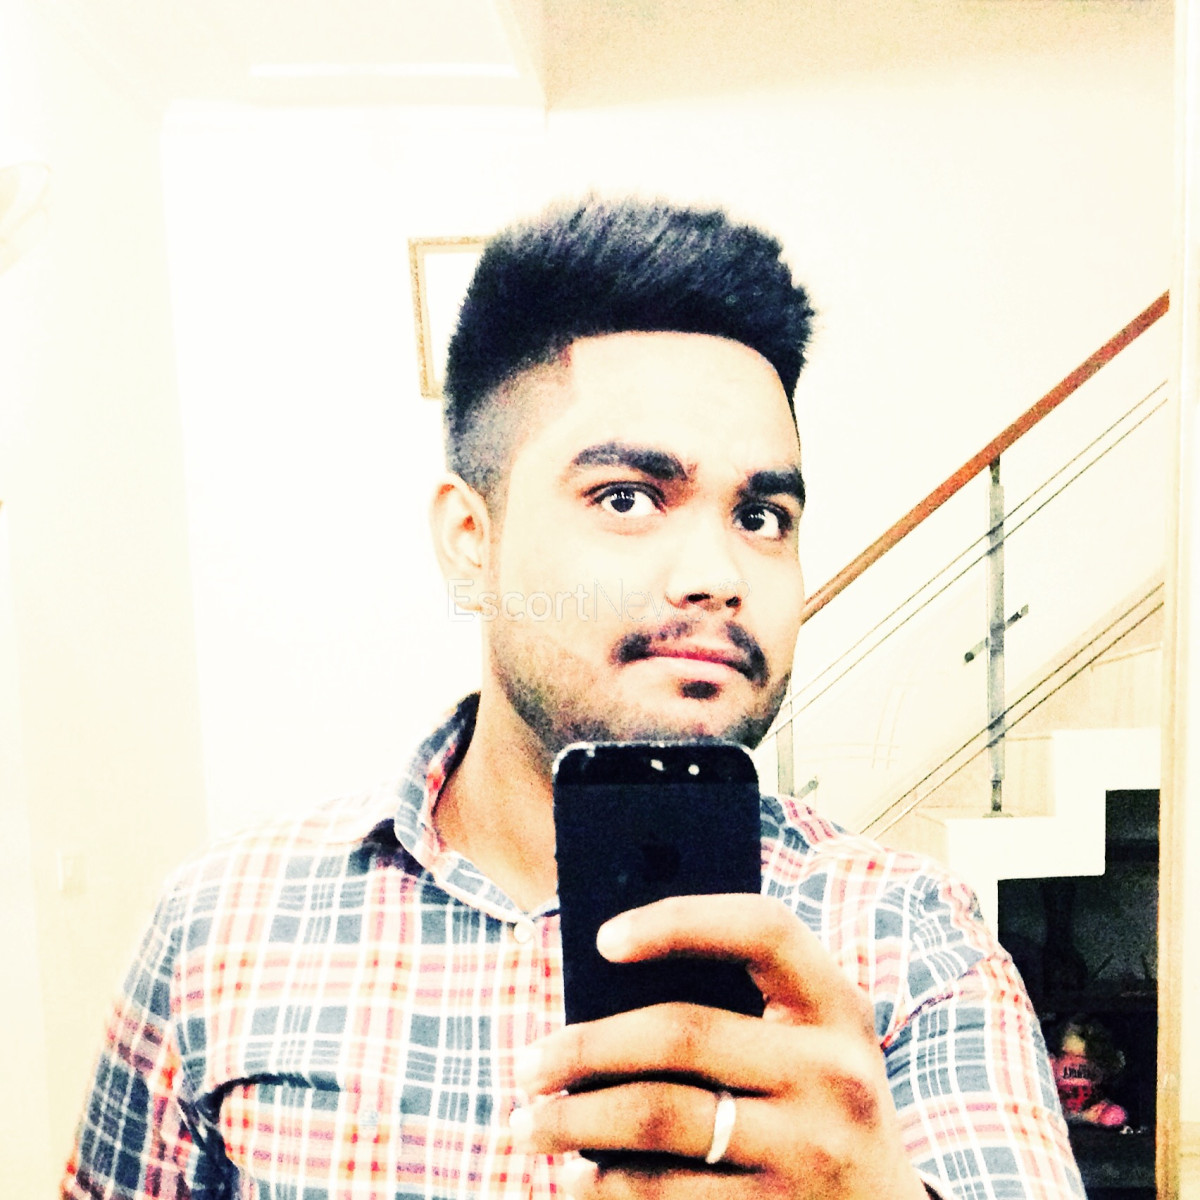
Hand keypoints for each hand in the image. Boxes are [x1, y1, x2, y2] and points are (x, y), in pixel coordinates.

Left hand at [511, 894, 927, 1199]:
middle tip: (526, 1065)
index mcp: (837, 1005)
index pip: (762, 928)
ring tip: (527, 1124)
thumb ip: (738, 1008)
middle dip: (585, 1047)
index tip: (601, 939)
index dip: (680, 920)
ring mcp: (812, 1150)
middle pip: (682, 1032)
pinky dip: (608, 1187)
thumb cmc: (817, 1105)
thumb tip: (603, 990)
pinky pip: (669, 1196)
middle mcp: (835, 1072)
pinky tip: (578, 1180)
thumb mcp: (806, 1045)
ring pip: (660, 1119)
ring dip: (574, 1121)